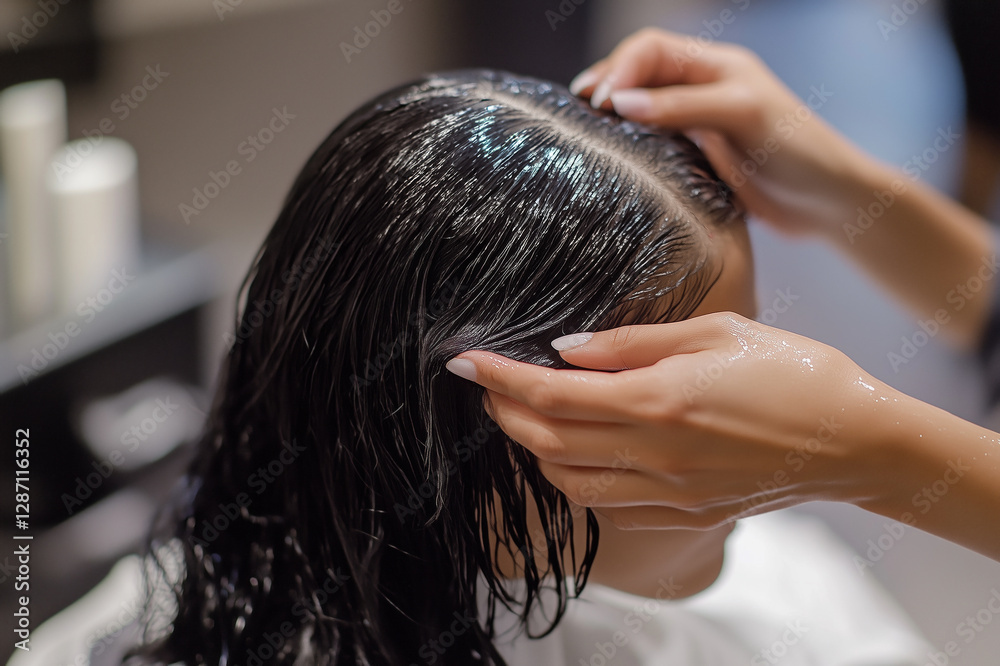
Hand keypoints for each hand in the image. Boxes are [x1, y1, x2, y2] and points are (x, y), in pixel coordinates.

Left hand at [446, 312, 907, 529]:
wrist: (853, 440)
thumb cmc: (791, 370)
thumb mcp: (714, 332)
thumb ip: (632, 343)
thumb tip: (566, 348)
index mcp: (659, 401)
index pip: (551, 395)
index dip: (499, 377)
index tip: (462, 359)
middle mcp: (655, 455)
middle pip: (546, 444)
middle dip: (503, 413)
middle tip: (488, 383)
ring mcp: (668, 494)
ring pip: (569, 482)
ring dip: (534, 449)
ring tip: (527, 413)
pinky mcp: (684, 515)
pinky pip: (607, 503)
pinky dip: (576, 476)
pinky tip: (578, 448)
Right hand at [569, 28, 873, 238]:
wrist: (828, 203)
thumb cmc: (798, 152)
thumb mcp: (741, 117)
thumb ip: (681, 108)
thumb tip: (620, 104)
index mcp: (715, 65)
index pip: (650, 49)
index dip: (619, 68)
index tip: (600, 102)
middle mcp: (702, 87)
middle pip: (639, 71)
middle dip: (607, 83)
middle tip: (579, 110)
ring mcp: (698, 121)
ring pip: (641, 104)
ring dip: (613, 111)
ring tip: (586, 127)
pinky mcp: (697, 154)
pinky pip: (651, 138)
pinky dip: (628, 140)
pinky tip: (613, 153)